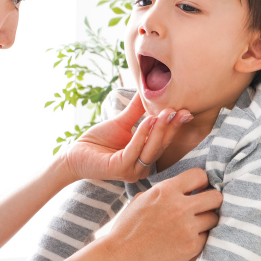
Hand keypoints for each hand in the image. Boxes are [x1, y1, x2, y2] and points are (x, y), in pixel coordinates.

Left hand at [61, 93, 191, 182]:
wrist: (74, 154)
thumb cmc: (97, 141)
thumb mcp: (122, 123)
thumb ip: (137, 110)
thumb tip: (149, 89)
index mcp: (145, 158)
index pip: (164, 141)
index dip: (175, 127)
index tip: (186, 111)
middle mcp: (142, 168)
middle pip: (161, 146)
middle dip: (171, 127)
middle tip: (179, 109)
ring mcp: (132, 171)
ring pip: (150, 149)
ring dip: (159, 130)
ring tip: (166, 111)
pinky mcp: (120, 169)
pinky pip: (134, 150)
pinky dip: (142, 135)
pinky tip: (148, 120)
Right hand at [101, 167, 220, 260]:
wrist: (121, 256)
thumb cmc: (128, 227)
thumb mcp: (142, 199)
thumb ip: (164, 191)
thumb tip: (181, 186)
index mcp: (166, 190)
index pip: (200, 175)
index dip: (201, 182)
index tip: (198, 190)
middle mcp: (179, 206)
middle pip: (216, 196)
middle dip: (211, 202)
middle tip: (203, 208)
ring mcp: (187, 227)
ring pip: (214, 218)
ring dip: (207, 221)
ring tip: (194, 226)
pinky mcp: (191, 246)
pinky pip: (208, 237)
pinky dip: (201, 238)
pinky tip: (187, 240)